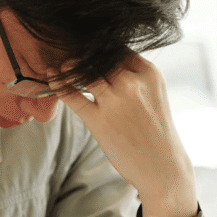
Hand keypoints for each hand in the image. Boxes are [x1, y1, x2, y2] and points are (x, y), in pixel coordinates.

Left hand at [50, 53, 195, 216]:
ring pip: (83, 72)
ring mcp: (116, 101)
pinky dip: (59, 85)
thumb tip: (104, 61)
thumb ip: (133, 76)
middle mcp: (133, 83)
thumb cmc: (156, 132)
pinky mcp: (100, 121)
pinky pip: (72, 95)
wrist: (164, 169)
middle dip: (83, 55)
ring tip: (61, 65)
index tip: (87, 49)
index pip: (117, 48)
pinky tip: (52, 79)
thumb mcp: (153, 95)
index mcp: (149, 74)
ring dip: (69, 67)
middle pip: (98, 57)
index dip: (99, 48)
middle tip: (67, 51)